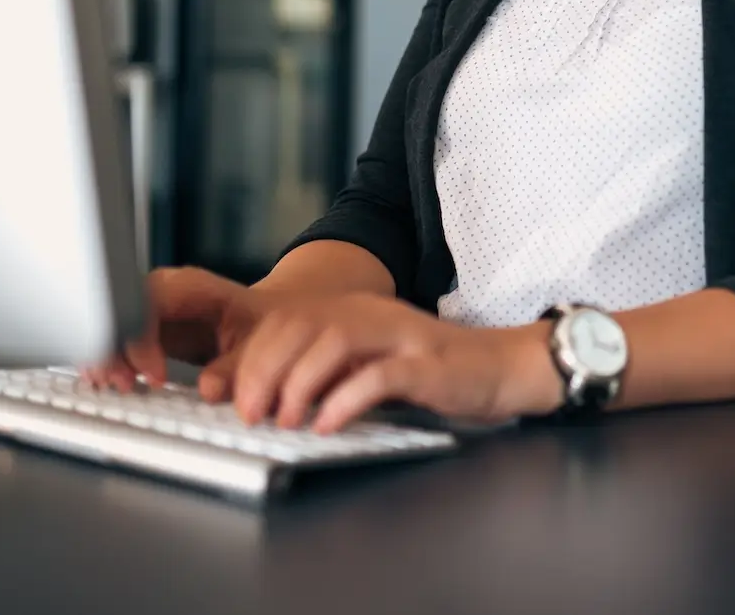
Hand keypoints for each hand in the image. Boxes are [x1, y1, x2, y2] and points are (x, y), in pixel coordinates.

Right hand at [86, 266, 263, 391]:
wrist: (265, 316)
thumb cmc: (262, 323)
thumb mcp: (260, 343)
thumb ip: (235, 367)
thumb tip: (208, 389)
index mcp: (190, 287)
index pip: (148, 304)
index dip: (142, 341)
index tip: (155, 376)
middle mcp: (164, 292)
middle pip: (119, 312)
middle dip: (113, 351)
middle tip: (124, 385)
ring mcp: (150, 309)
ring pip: (111, 325)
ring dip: (106, 358)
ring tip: (118, 386)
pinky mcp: (144, 328)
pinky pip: (116, 341)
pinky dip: (110, 362)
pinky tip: (116, 381)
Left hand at [219, 293, 563, 432]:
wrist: (502, 366)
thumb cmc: (431, 372)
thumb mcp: (367, 364)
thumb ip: (325, 371)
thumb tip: (265, 395)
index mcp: (353, 311)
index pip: (286, 320)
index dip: (251, 358)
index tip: (233, 397)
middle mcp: (372, 314)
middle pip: (301, 326)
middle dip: (264, 371)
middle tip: (251, 414)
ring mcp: (400, 336)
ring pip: (334, 342)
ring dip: (299, 383)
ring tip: (285, 420)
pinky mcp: (427, 364)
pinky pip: (378, 376)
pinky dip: (345, 400)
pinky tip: (328, 424)